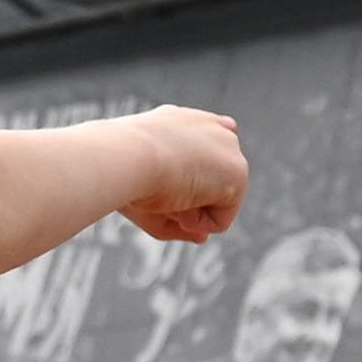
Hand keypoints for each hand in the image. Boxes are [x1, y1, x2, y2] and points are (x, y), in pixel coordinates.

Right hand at [118, 107, 248, 244]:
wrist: (126, 157)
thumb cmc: (124, 174)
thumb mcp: (145, 198)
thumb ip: (175, 217)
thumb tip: (203, 238)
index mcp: (183, 123)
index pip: (216, 134)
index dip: (212, 161)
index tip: (200, 174)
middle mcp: (209, 129)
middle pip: (217, 179)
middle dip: (187, 199)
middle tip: (154, 188)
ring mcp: (227, 148)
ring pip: (215, 202)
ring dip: (186, 209)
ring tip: (163, 189)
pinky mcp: (238, 172)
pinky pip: (219, 220)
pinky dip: (195, 221)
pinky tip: (178, 198)